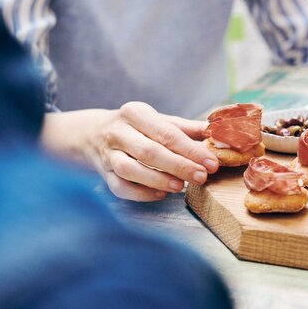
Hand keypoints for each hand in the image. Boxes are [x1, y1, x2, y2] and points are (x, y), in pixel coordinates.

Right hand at [40, 102, 218, 201]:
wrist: (92, 133)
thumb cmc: (134, 127)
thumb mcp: (157, 120)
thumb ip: (185, 128)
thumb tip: (215, 132)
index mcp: (134, 113)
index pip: (166, 132)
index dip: (190, 149)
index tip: (211, 162)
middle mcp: (118, 132)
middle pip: (149, 151)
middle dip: (178, 165)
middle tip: (201, 176)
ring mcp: (108, 154)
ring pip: (130, 169)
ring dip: (157, 179)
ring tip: (180, 187)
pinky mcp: (103, 174)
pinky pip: (120, 187)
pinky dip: (140, 193)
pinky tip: (160, 195)